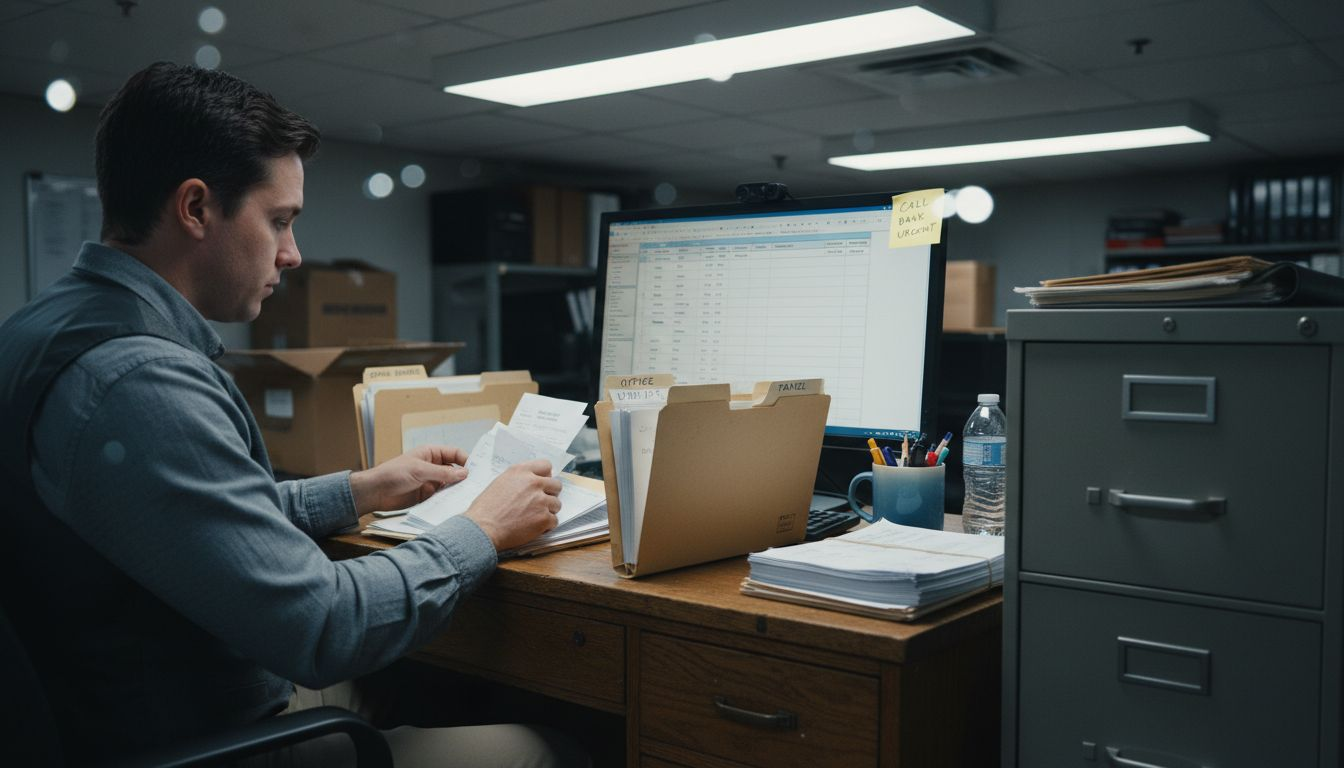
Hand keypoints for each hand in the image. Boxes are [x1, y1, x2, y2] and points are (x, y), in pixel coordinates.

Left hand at [349, 445, 468, 514]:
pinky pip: (443, 497)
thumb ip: (443, 472)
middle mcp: (433, 467)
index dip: (466, 460)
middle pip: (455, 470)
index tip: (477, 471)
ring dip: (458, 489)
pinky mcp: (428, 495)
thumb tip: (465, 473)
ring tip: (470, 496)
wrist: (375, 492)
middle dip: (465, 477)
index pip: (455, 454)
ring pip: (450, 484)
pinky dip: (449, 500)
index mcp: (431, 454)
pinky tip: (457, 504)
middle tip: (478, 486)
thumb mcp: (420, 470)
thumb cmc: (394, 474)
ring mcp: (431, 481)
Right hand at [464, 460, 561, 550]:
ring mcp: (541, 501)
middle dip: (550, 494)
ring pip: (557, 504)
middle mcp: (533, 483)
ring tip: (533, 517)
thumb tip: (534, 481)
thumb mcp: (500, 483)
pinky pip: (554, 520)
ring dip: (548, 511)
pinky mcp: (544, 518)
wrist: (483, 529)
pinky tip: (534, 527)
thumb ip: (519, 479)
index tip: (543, 483)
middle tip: (539, 503)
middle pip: (556, 485)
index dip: (546, 476)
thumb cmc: (485, 509)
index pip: (546, 465)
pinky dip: (546, 526)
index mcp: (521, 471)